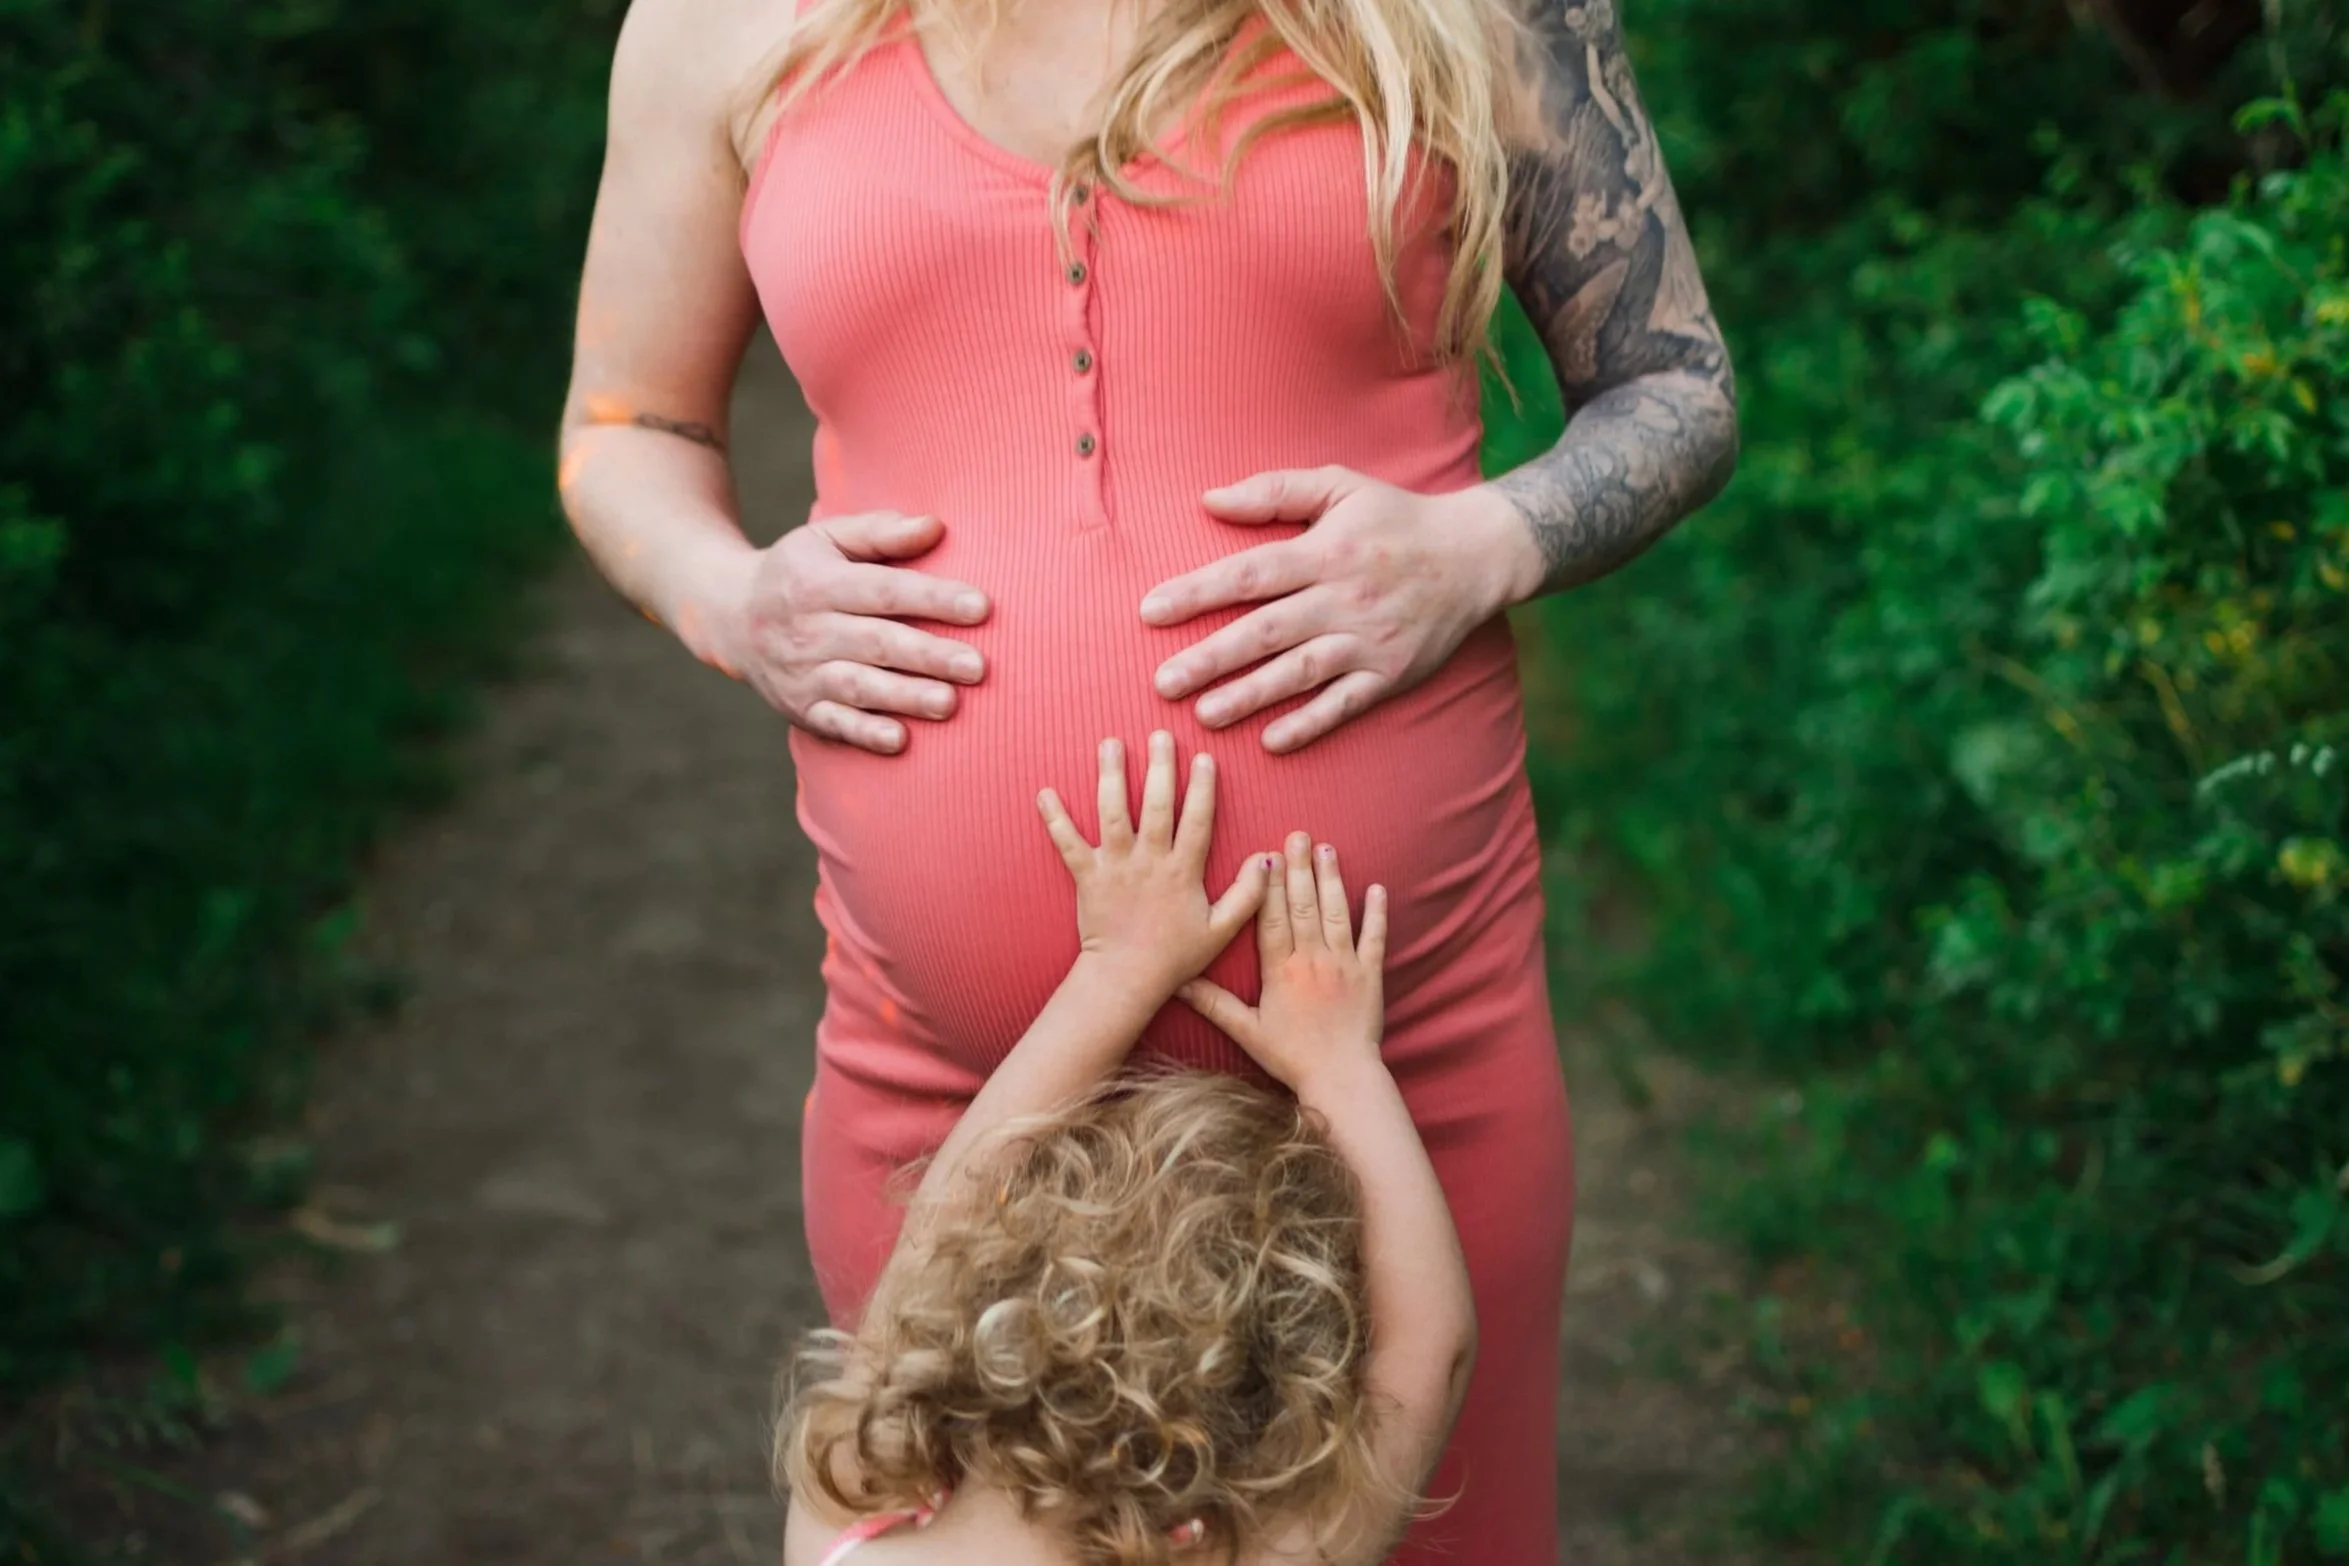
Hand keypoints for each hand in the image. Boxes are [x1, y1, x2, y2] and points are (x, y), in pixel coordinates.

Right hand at [707, 511, 989, 753]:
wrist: (729, 619)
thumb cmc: (799, 571)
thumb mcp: (827, 538)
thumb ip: (881, 532)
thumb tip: (935, 526)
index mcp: (818, 583)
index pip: (884, 590)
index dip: (932, 598)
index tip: (981, 607)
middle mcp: (808, 630)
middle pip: (876, 643)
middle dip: (928, 655)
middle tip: (977, 667)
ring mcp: (803, 673)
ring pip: (858, 687)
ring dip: (904, 696)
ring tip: (950, 703)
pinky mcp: (801, 708)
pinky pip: (834, 723)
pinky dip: (864, 734)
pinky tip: (899, 740)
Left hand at [1036, 732, 1270, 999]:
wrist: (1126, 979)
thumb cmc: (1176, 957)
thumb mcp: (1222, 929)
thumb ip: (1247, 894)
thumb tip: (1266, 860)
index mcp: (1183, 871)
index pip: (1197, 820)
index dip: (1202, 787)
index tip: (1205, 757)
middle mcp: (1149, 861)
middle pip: (1156, 805)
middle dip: (1159, 766)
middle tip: (1160, 734)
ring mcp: (1115, 867)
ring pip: (1113, 813)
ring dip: (1111, 776)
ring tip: (1110, 744)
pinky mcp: (1086, 877)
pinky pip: (1067, 843)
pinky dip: (1054, 818)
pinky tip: (1045, 792)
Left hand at [1138, 469, 1532, 752]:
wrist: (1476, 555)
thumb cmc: (1396, 517)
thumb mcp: (1341, 485)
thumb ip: (1274, 491)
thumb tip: (1209, 499)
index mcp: (1324, 551)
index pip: (1249, 574)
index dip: (1198, 592)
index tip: (1151, 611)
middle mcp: (1342, 598)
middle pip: (1266, 631)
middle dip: (1211, 657)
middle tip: (1162, 681)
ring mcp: (1367, 640)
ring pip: (1300, 672)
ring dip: (1251, 696)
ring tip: (1205, 714)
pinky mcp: (1391, 673)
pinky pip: (1346, 704)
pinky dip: (1311, 723)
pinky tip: (1272, 741)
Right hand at [1180, 833, 1387, 1093]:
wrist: (1340, 1079)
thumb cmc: (1291, 1058)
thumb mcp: (1246, 1032)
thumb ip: (1214, 1004)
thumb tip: (1177, 984)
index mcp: (1280, 970)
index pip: (1270, 918)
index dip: (1268, 886)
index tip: (1266, 855)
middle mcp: (1312, 959)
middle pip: (1303, 905)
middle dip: (1300, 868)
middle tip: (1298, 834)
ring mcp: (1344, 964)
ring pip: (1336, 912)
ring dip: (1331, 879)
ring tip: (1327, 849)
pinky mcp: (1370, 975)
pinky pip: (1374, 937)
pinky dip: (1376, 912)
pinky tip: (1376, 888)